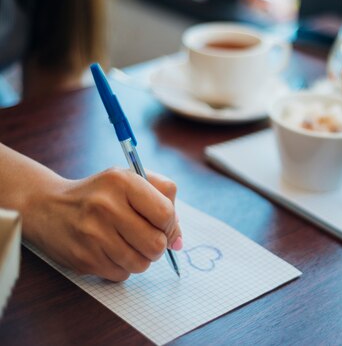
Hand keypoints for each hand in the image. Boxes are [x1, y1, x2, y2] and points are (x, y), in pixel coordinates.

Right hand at [25, 168, 182, 280]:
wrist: (48, 207)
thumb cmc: (101, 194)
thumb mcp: (131, 180)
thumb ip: (163, 199)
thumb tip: (178, 241)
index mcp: (122, 181)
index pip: (165, 213)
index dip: (171, 224)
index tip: (163, 226)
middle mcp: (106, 206)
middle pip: (156, 244)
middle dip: (158, 245)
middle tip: (147, 238)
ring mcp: (92, 235)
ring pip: (141, 264)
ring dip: (141, 258)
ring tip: (128, 244)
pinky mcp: (83, 259)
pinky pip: (122, 274)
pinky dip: (123, 267)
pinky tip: (110, 251)